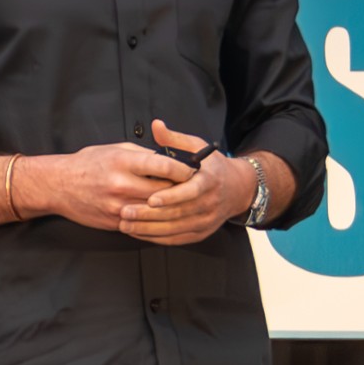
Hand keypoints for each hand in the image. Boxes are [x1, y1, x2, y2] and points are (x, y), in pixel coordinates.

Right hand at [21, 142, 191, 231]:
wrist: (58, 185)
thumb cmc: (88, 164)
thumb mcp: (115, 149)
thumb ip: (143, 154)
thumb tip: (168, 159)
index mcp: (123, 161)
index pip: (163, 166)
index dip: (183, 169)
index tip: (194, 169)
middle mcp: (121, 184)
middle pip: (164, 191)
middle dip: (182, 189)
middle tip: (196, 188)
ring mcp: (118, 206)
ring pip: (156, 210)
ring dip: (171, 207)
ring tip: (183, 203)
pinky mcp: (115, 221)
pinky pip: (143, 223)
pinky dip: (155, 220)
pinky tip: (164, 216)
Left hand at [119, 119, 253, 245]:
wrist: (237, 189)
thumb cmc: (212, 166)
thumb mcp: (197, 146)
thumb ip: (174, 138)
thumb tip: (156, 125)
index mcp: (209, 180)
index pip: (191, 191)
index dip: (170, 197)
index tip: (151, 199)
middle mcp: (210, 203)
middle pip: (178, 213)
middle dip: (150, 215)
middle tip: (126, 212)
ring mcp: (206, 220)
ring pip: (175, 229)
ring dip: (149, 228)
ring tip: (126, 224)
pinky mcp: (201, 233)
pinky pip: (177, 239)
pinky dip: (157, 238)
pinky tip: (139, 233)